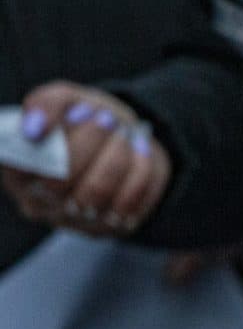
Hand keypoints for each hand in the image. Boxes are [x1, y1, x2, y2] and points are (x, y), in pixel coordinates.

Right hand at [1, 83, 170, 234]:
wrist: (125, 138)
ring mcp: (72, 220)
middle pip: (60, 180)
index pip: (20, 164)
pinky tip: (140, 153)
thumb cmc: (84, 119)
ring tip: (126, 133)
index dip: (54, 139)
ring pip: (96, 192)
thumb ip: (45, 105)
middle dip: (91, 142)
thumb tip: (33, 129)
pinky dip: (140, 172)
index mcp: (16, 167)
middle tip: (108, 118)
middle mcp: (37, 200)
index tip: (82, 111)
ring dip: (118, 156)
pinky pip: (127, 205)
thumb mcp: (65, 99)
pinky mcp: (106, 228)